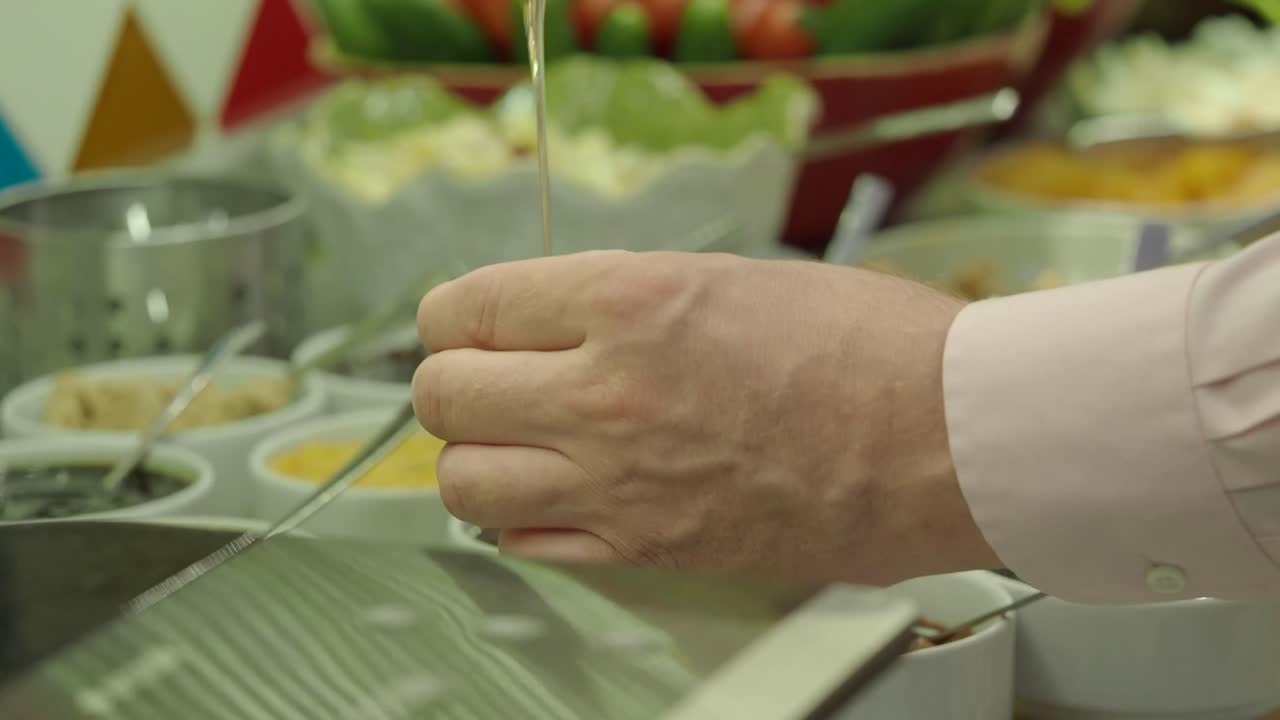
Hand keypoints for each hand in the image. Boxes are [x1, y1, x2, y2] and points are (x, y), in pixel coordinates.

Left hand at [413, 251, 999, 585]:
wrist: (951, 436)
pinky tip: (560, 496)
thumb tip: (556, 322)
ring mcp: (622, 483)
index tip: (468, 324)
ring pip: (465, 483)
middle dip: (452, 384)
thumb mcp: (730, 278)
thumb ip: (625, 302)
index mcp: (627, 303)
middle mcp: (606, 393)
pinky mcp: (652, 550)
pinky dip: (524, 521)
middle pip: (445, 397)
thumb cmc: (872, 346)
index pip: (468, 308)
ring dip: (476, 459)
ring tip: (514, 445)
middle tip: (484, 381)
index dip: (456, 315)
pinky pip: (530, 546)